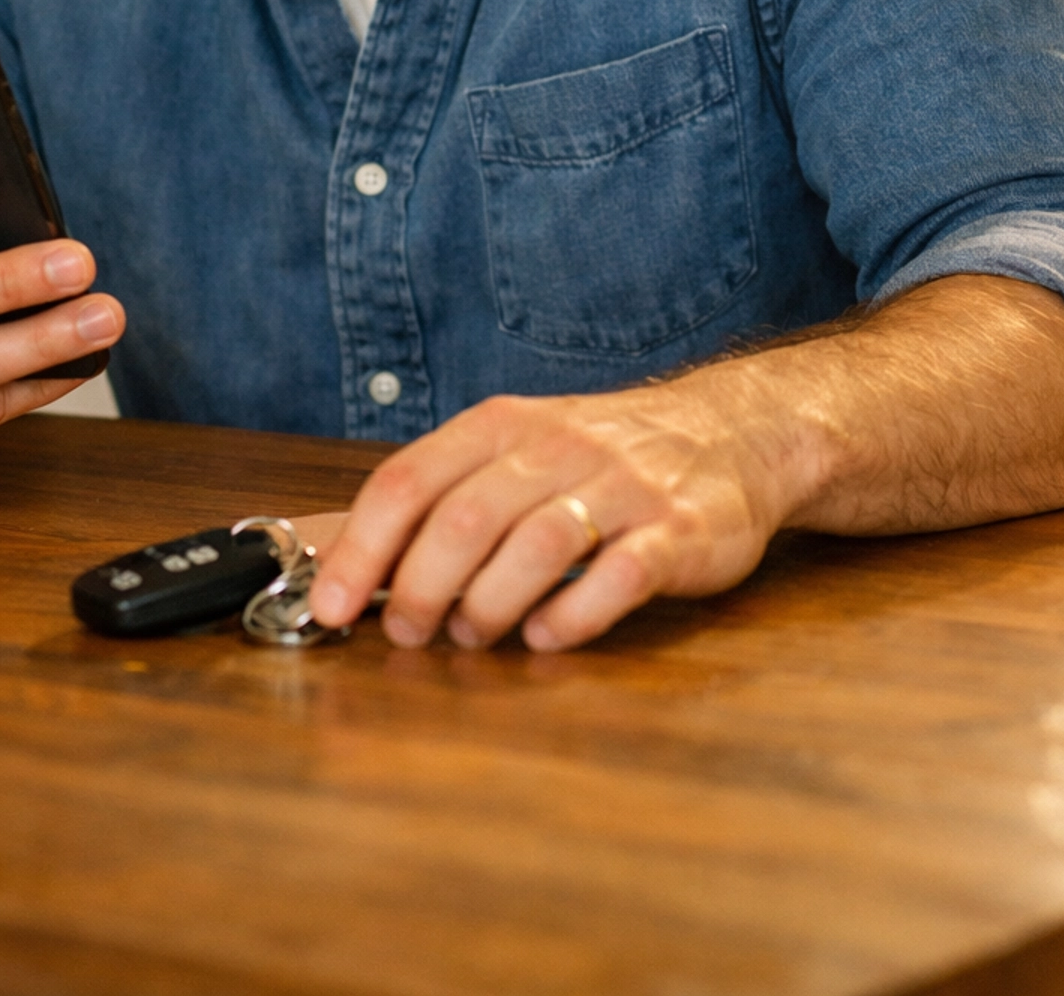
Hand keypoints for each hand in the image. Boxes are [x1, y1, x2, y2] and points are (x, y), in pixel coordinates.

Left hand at [307, 372, 788, 652]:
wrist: (732, 432)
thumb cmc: (605, 457)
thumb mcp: (521, 450)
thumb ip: (448, 495)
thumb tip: (347, 561)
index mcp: (506, 426)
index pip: (409, 480)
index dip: (362, 549)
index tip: (331, 605)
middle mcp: (559, 448)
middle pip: (464, 519)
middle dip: (421, 589)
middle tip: (411, 632)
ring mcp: (623, 488)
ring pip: (536, 546)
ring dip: (489, 606)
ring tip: (476, 637)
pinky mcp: (679, 532)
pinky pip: (619, 575)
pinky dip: (573, 616)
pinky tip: (548, 637)